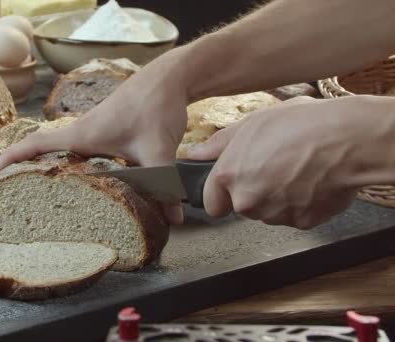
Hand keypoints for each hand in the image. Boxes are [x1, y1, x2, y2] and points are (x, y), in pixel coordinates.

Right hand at [0, 47, 192, 224]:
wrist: (170, 77)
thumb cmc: (156, 105)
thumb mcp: (158, 150)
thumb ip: (163, 185)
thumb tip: (173, 222)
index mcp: (82, 135)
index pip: (35, 145)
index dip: (10, 159)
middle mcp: (81, 133)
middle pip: (41, 151)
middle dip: (22, 169)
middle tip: (9, 196)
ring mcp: (92, 132)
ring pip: (60, 152)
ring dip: (46, 168)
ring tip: (37, 195)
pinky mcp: (105, 132)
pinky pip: (78, 151)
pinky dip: (71, 165)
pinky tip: (81, 183)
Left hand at [187, 96, 384, 229]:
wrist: (348, 139)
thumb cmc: (300, 124)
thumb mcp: (252, 123)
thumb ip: (219, 144)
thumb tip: (195, 154)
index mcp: (228, 176)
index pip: (212, 203)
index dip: (223, 193)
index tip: (236, 184)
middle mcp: (247, 200)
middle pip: (242, 206)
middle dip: (254, 192)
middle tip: (275, 166)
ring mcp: (274, 214)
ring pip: (268, 212)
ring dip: (278, 198)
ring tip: (296, 170)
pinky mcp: (301, 222)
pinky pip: (294, 216)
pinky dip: (301, 205)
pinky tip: (312, 182)